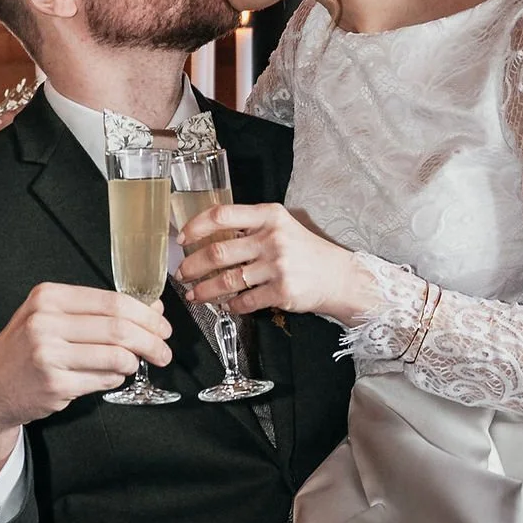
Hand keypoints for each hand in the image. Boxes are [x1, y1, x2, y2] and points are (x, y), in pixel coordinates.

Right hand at [0, 281, 172, 479]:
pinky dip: (115, 379)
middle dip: (151, 341)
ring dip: (135, 362)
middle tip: (164, 351)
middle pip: (119, 329)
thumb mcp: (51, 317)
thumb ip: (98, 311)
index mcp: (48, 298)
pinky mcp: (55, 384)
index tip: (162, 326)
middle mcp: (45, 322)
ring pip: (116, 356)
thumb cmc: (26, 348)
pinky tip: (110, 377)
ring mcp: (49, 355)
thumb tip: (151, 308)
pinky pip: (103, 381)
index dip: (146, 315)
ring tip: (135, 364)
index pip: (112, 302)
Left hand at [175, 200, 378, 324]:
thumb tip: (209, 236)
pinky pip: (245, 301)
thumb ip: (251, 227)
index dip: (196, 227)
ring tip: (194, 294)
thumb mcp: (282, 227)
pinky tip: (225, 306)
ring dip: (204, 290)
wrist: (340, 277)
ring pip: (227, 281)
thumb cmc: (306, 251)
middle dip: (192, 266)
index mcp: (270, 216)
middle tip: (182, 273)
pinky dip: (231, 306)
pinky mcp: (282, 291)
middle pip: (218, 252)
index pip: (222, 215)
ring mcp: (278, 266)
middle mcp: (273, 238)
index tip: (183, 239)